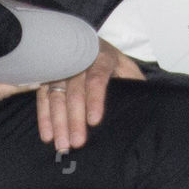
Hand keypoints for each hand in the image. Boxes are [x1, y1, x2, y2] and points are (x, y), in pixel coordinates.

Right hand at [37, 38, 143, 153]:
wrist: (91, 44)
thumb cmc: (113, 63)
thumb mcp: (127, 68)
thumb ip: (134, 83)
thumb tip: (144, 105)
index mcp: (102, 57)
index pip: (97, 78)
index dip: (95, 99)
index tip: (94, 121)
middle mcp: (78, 61)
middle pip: (75, 90)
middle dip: (74, 118)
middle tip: (76, 143)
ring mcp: (61, 67)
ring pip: (57, 95)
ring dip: (58, 122)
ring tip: (62, 145)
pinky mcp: (49, 76)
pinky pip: (44, 97)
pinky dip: (44, 117)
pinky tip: (48, 135)